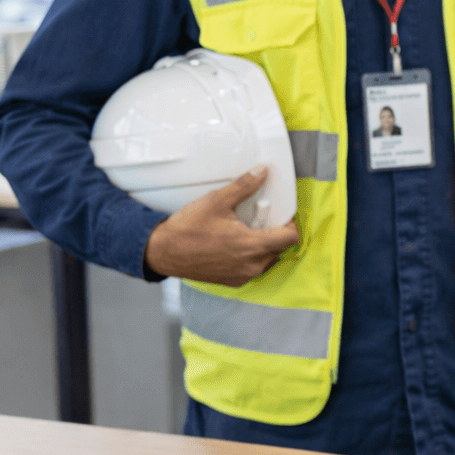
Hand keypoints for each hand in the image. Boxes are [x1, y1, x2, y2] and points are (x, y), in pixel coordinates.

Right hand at [144, 166, 300, 285]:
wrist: (163, 252)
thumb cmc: (187, 230)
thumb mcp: (217, 201)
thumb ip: (244, 186)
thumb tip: (262, 172)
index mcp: (252, 245)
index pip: (291, 238)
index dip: (290, 224)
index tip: (280, 216)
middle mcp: (252, 265)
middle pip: (280, 248)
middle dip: (274, 232)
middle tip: (258, 220)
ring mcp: (243, 276)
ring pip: (268, 260)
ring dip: (264, 246)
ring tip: (245, 231)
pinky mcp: (233, 281)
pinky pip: (253, 269)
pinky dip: (251, 257)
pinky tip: (235, 245)